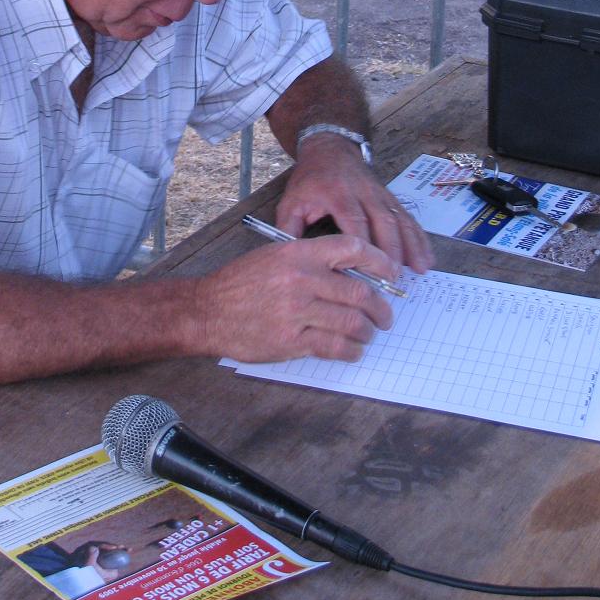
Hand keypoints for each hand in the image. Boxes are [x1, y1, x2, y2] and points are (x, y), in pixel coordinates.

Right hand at [196, 235, 398, 363]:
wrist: (207, 310)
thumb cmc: (241, 282)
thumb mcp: (274, 256)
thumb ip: (310, 261)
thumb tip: (352, 275)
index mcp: (298, 253)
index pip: (351, 248)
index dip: (379, 260)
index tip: (391, 273)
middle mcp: (301, 279)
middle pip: (360, 292)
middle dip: (381, 308)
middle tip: (385, 316)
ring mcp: (297, 311)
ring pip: (352, 322)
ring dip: (367, 332)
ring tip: (368, 334)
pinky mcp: (292, 341)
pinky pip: (335, 347)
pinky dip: (351, 351)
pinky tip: (352, 350)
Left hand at [275, 137, 433, 273]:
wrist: (330, 149)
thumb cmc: (310, 180)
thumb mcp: (291, 201)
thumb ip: (289, 229)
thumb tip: (291, 261)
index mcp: (337, 195)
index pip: (354, 222)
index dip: (363, 248)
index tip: (367, 273)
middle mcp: (363, 193)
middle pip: (382, 222)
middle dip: (390, 251)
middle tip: (393, 279)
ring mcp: (380, 194)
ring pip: (399, 220)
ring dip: (410, 245)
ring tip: (418, 270)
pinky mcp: (390, 197)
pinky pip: (407, 217)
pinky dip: (419, 237)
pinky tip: (426, 257)